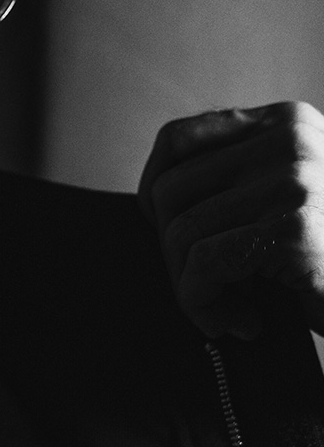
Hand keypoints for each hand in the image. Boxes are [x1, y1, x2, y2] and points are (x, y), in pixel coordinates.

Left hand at [138, 101, 323, 338]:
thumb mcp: (289, 200)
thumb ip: (240, 183)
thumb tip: (153, 200)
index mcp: (286, 122)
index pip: (178, 138)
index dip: (154, 189)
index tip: (162, 231)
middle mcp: (289, 139)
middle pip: (171, 192)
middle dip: (172, 253)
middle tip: (205, 292)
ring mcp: (292, 181)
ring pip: (180, 234)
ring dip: (190, 288)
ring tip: (228, 314)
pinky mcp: (293, 230)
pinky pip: (202, 267)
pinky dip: (202, 306)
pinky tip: (239, 324)